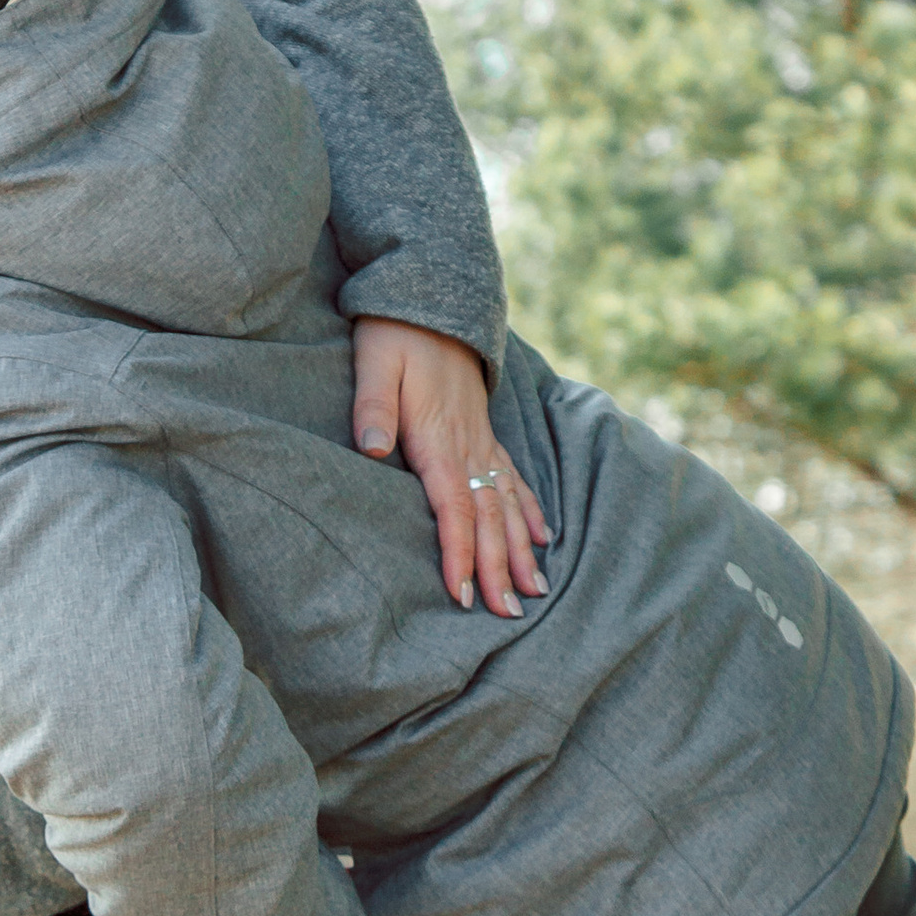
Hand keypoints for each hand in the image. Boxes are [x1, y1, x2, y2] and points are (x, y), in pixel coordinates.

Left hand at [349, 319, 550, 614]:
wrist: (429, 300)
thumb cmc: (394, 336)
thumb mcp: (374, 365)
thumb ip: (372, 408)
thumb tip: (372, 448)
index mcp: (437, 439)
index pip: (452, 509)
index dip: (459, 554)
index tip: (464, 594)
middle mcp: (467, 446)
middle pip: (487, 518)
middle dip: (498, 569)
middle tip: (508, 614)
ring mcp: (482, 440)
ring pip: (506, 504)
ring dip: (520, 550)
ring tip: (534, 591)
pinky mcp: (485, 432)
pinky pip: (514, 478)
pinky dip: (529, 511)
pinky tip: (543, 538)